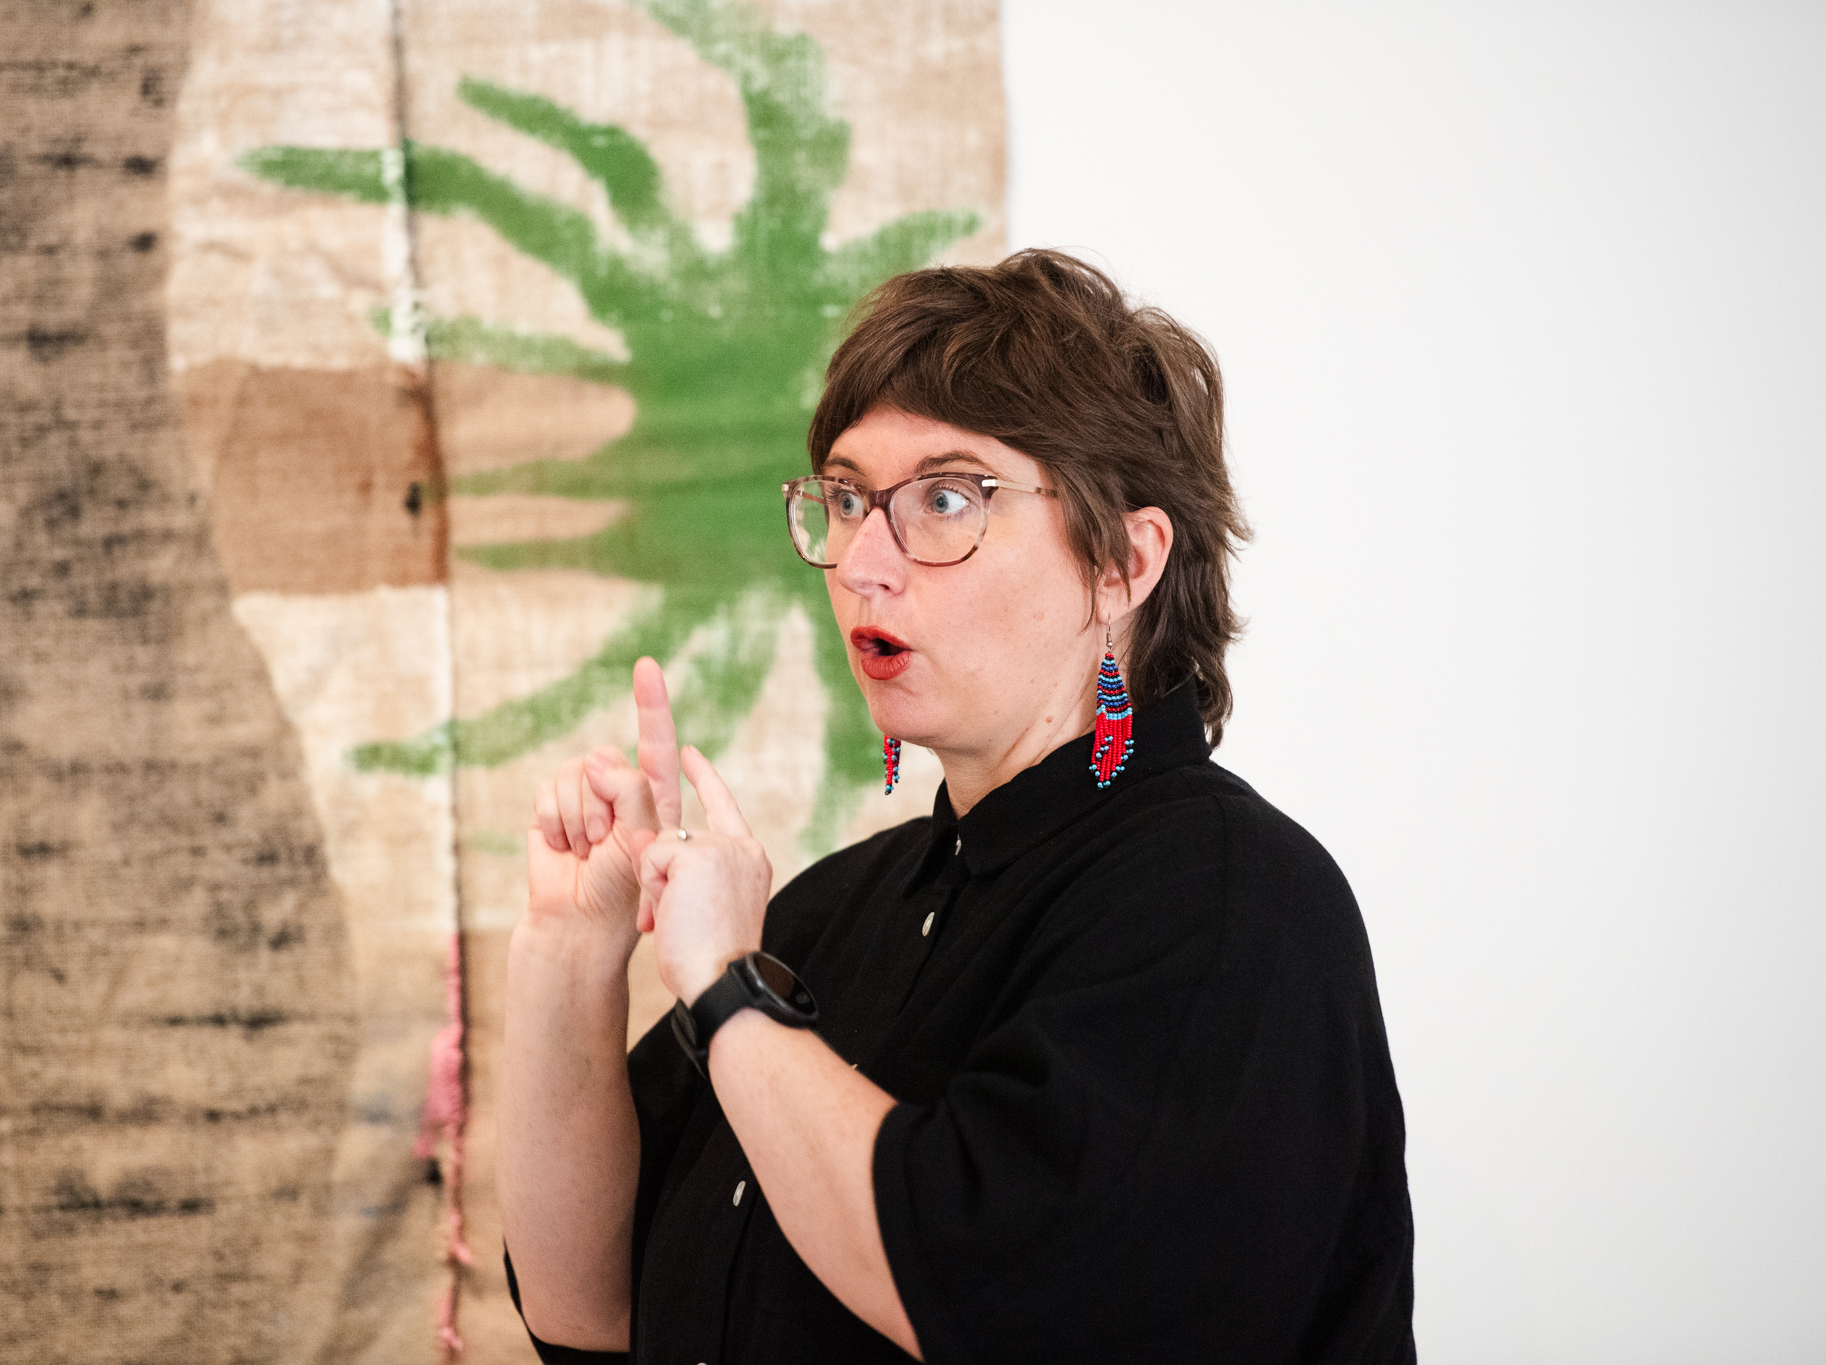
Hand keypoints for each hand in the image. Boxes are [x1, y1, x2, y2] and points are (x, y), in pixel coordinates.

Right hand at [526, 658, 681, 950]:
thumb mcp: (642, 839)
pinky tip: (560, 846)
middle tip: (603, 843)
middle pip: (607, 760)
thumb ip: (630, 792)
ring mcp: (584, 797)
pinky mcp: (552, 806)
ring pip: (575, 773)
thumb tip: (594, 758)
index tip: (647, 666)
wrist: (578, 923)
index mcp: (654, 796)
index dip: (652, 704)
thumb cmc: (621, 889)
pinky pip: (548, 788)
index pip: (656, 743)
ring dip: (576, 816)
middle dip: (600, 802)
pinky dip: (552, 819)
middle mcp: (619, 789)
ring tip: (585, 850)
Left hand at [634, 746, 772, 1004]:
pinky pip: (648, 859)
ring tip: (674, 923)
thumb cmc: (711, 961)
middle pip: (673, 837)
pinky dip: (650, 891)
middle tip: (668, 918)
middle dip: (657, 876)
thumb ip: (679, 871)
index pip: (723, 806)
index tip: (689, 753)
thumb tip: (644, 840)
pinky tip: (668, 915)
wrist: (722, 982)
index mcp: (749, 858)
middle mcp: (741, 847)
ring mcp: (721, 847)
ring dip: (654, 888)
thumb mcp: (697, 907)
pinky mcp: (695, 854)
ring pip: (657, 849)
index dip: (704, 779)